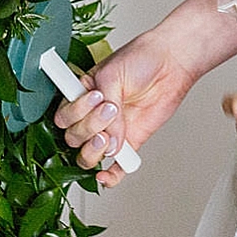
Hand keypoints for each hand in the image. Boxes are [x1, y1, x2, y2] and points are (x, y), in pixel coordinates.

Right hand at [53, 30, 196, 188]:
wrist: (171, 61)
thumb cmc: (141, 59)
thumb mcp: (113, 74)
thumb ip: (107, 105)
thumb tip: (109, 139)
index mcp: (82, 97)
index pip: (64, 117)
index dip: (76, 112)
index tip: (96, 97)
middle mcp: (93, 116)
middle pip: (73, 138)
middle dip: (89, 128)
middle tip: (111, 111)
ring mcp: (111, 131)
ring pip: (87, 156)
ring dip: (94, 151)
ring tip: (110, 137)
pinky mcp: (130, 143)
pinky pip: (115, 169)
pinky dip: (110, 177)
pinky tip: (106, 176)